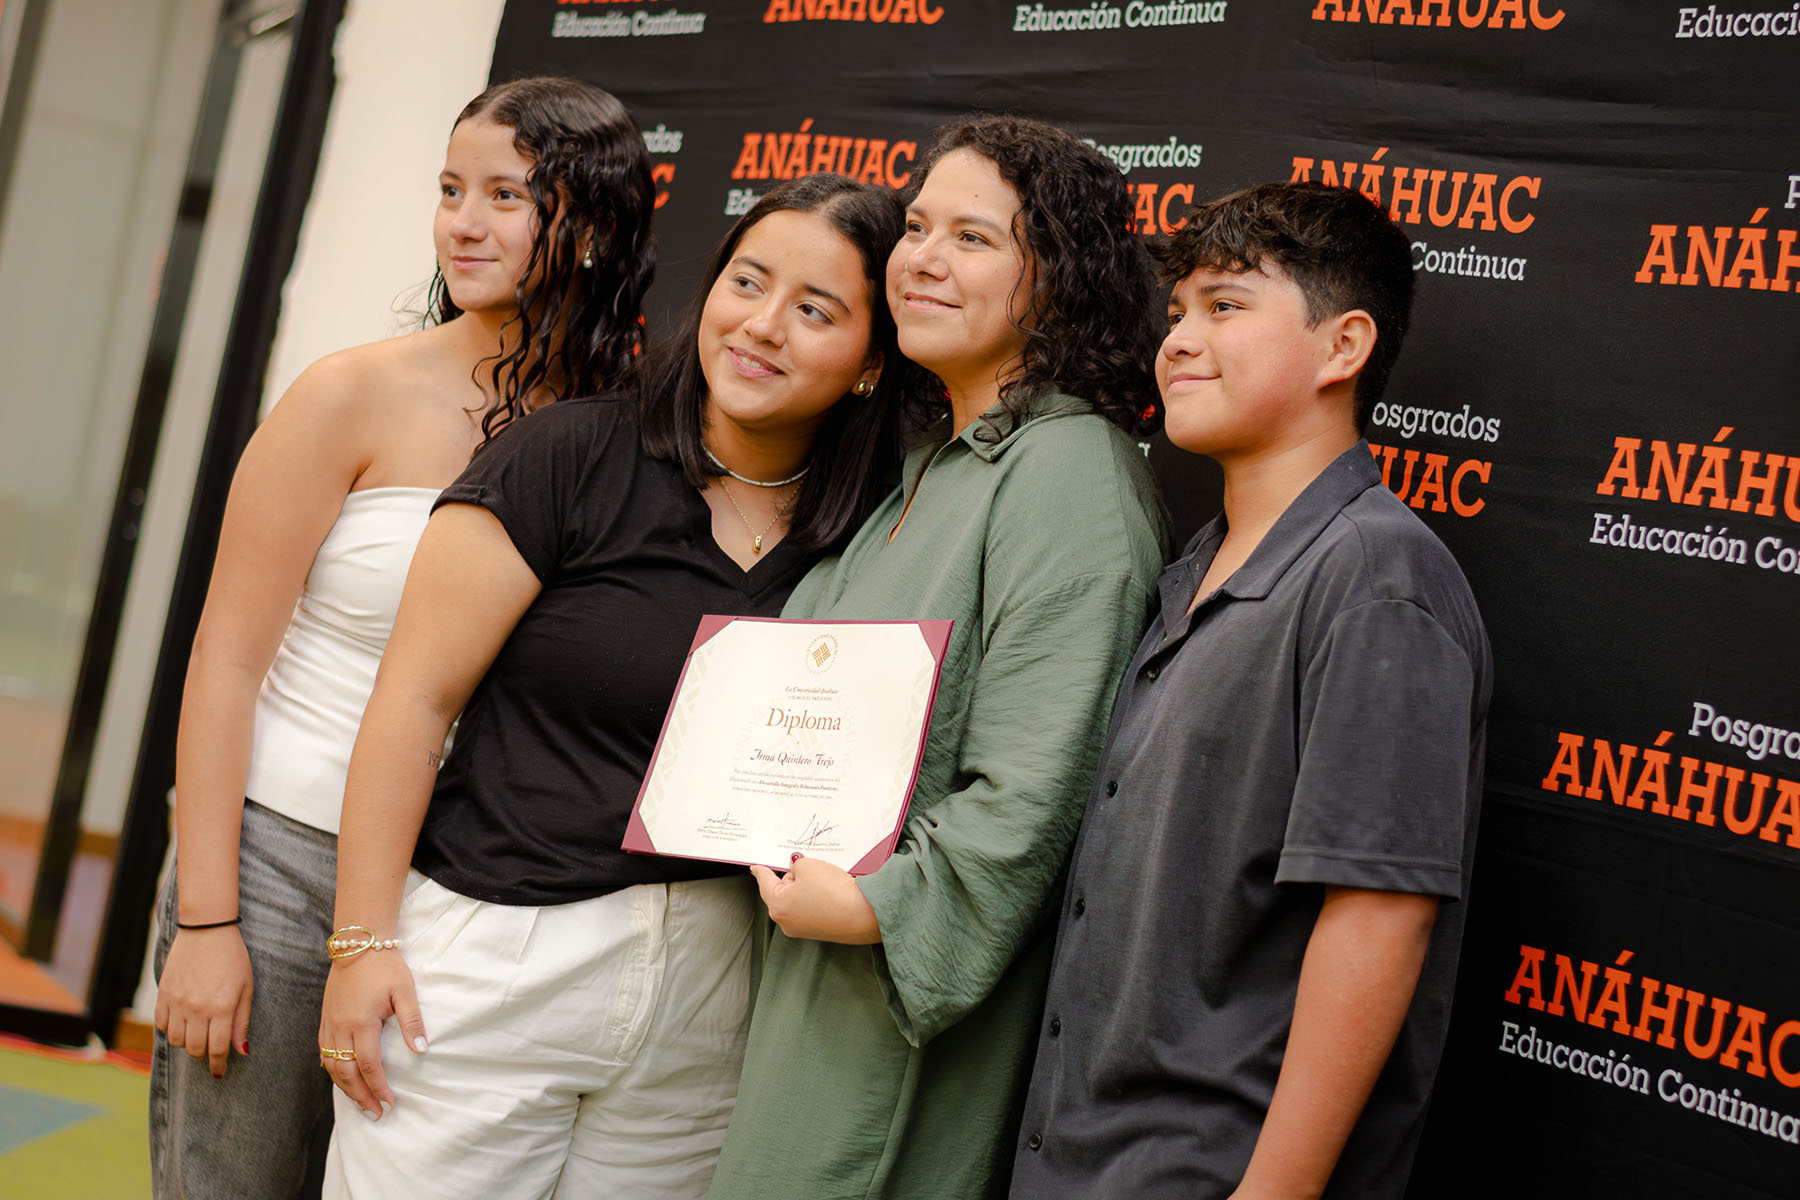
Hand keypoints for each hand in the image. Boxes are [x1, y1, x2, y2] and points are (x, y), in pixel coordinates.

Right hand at [154, 927, 252, 1078]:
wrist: (206, 930)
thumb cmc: (233, 958)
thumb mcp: (246, 988)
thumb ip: (241, 1021)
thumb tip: (241, 1051)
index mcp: (221, 1008)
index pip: (218, 1049)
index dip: (219, 1065)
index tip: (219, 1072)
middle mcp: (197, 1008)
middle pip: (195, 1049)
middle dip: (204, 1056)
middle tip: (211, 1051)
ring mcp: (177, 1002)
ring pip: (177, 1041)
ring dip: (188, 1043)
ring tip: (198, 1034)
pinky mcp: (163, 995)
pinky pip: (161, 1025)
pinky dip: (171, 1030)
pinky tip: (182, 1023)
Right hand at [317, 950, 427, 1118]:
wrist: (357, 945)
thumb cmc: (384, 966)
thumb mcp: (405, 990)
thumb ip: (412, 1021)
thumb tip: (421, 1050)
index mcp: (361, 1022)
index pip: (369, 1065)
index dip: (379, 1087)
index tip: (390, 1103)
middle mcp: (340, 1027)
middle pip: (347, 1072)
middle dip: (361, 1096)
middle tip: (375, 1113)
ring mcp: (329, 1024)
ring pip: (332, 1066)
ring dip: (345, 1088)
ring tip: (361, 1103)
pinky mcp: (324, 1020)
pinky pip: (324, 1053)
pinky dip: (332, 1071)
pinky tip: (341, 1079)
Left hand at [750, 857, 881, 943]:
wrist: (864, 916)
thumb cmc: (834, 893)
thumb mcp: (809, 866)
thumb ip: (797, 864)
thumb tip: (798, 869)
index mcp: (777, 905)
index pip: (764, 882)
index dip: (760, 871)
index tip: (755, 867)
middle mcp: (787, 921)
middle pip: (783, 890)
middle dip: (794, 877)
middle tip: (808, 867)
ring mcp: (803, 929)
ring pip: (799, 899)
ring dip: (808, 887)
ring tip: (827, 881)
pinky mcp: (820, 930)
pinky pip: (812, 908)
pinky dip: (819, 898)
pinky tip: (833, 892)